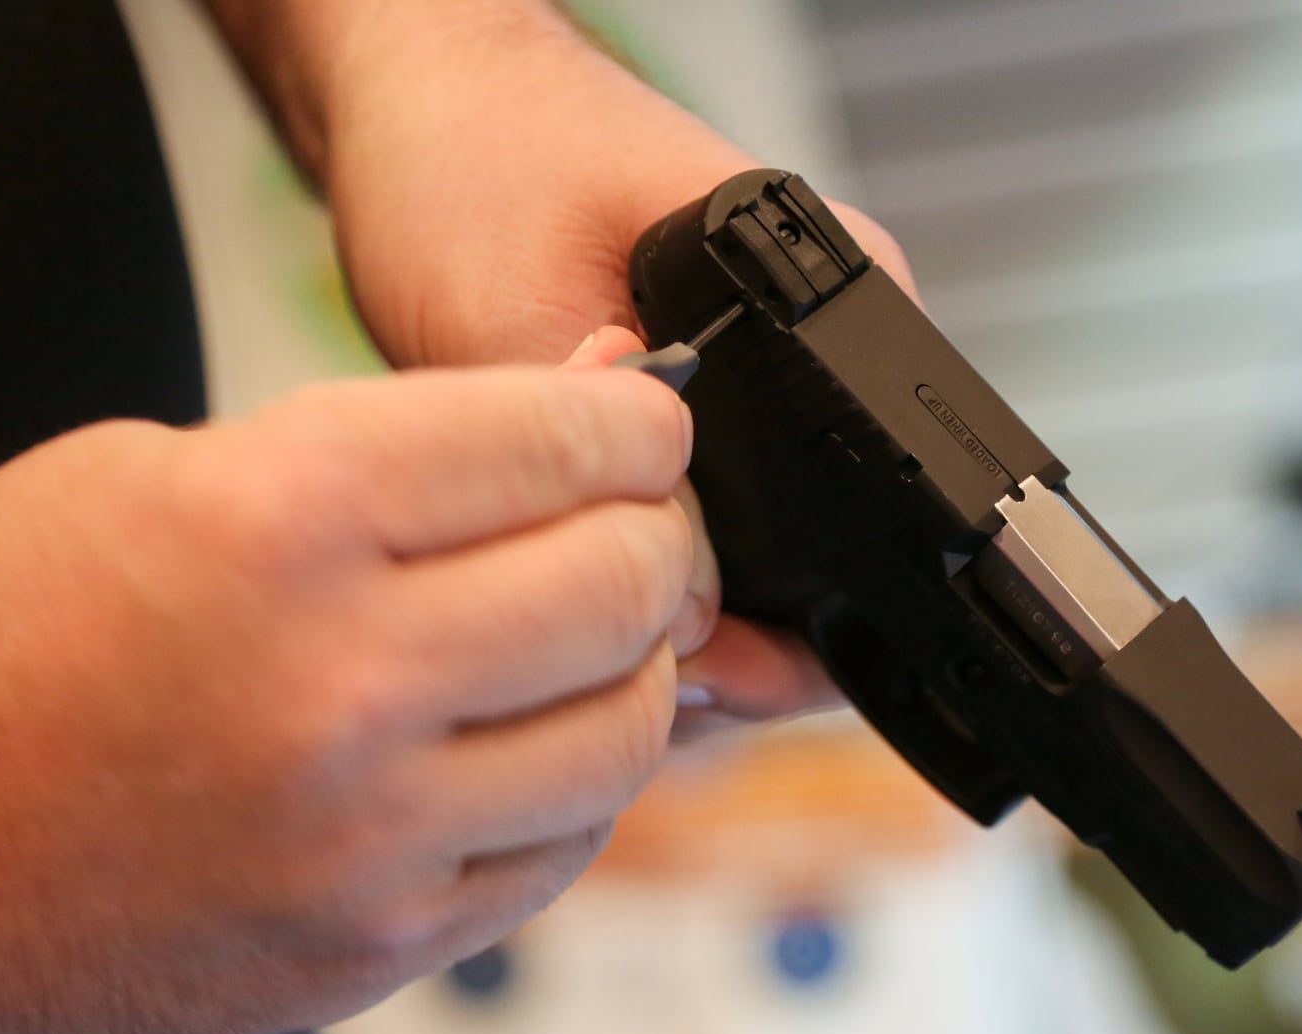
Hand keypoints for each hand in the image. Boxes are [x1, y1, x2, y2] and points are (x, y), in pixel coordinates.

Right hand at [0, 357, 691, 1033]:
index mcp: (283, 519)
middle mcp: (339, 683)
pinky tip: (525, 741)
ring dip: (637, 663)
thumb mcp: (186, 469)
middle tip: (635, 526)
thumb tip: (603, 393)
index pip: (557, 440)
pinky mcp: (379, 942)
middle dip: (659, 535)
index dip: (636, 419)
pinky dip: (575, 777)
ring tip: (586, 636)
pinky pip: (565, 847)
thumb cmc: (18, 630)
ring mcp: (365, 835)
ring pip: (627, 730)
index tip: (647, 423)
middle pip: (622, 583)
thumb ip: (411, 440)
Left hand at [204, 0, 920, 730]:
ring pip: (777, 549)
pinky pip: (727, 516)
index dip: (785, 619)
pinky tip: (600, 587)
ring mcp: (786, 370)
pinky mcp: (729, 393)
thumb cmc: (472, 155)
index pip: (876, 510)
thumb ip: (596, 470)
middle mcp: (839, 335)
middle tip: (637, 668)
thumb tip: (676, 605)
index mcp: (846, 291)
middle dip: (735, 629)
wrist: (426, 97)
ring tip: (603, 637)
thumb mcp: (512, 320)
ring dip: (690, 605)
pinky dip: (662, 562)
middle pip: (837, 550)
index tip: (692, 660)